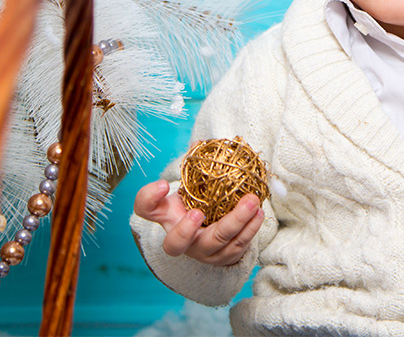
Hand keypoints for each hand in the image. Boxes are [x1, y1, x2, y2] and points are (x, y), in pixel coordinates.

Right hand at [133, 179, 264, 266]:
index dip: (149, 198)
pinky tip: (258, 213)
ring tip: (252, 201)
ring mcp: (202, 252)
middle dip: (186, 230)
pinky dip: (250, 229)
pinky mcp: (224, 258)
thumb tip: (200, 145)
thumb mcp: (192, 186)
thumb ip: (194, 168)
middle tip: (199, 212)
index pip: (145, 209)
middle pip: (176, 243)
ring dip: (235, 222)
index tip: (163, 184)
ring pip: (216, 243)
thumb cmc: (200, 203)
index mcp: (166, 217)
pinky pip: (237, 246)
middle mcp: (180, 240)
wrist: (215, 232)